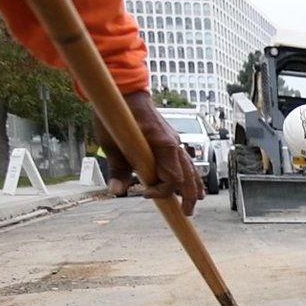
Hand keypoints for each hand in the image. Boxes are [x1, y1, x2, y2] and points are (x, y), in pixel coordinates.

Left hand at [93, 91, 203, 215]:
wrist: (124, 91)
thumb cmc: (117, 115)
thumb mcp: (111, 143)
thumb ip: (117, 168)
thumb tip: (116, 191)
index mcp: (162, 145)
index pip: (172, 178)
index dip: (161, 191)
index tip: (144, 194)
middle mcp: (173, 144)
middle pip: (188, 176)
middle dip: (188, 196)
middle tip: (186, 213)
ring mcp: (174, 142)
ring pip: (191, 169)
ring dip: (193, 187)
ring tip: (194, 202)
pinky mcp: (171, 140)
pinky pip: (185, 161)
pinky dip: (190, 175)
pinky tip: (192, 184)